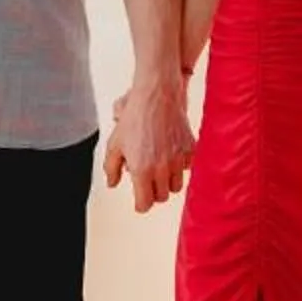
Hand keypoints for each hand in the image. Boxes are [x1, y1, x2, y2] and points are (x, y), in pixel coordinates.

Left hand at [103, 79, 193, 214]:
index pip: (145, 204)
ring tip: (159, 167)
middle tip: (147, 181)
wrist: (157, 96)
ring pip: (176, 186)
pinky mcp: (190, 150)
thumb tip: (112, 184)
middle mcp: (162, 169)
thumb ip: (111, 168)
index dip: (140, 204)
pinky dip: (179, 166)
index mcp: (142, 171)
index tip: (139, 200)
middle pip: (162, 197)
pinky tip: (170, 153)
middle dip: (153, 192)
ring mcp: (178, 160)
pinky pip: (186, 168)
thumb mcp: (115, 143)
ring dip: (168, 181)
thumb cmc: (134, 118)